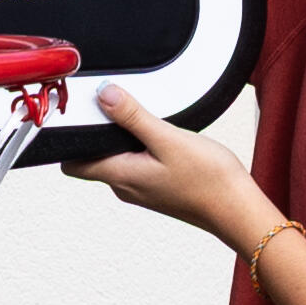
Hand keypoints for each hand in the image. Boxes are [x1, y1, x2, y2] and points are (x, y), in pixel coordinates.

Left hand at [89, 82, 284, 247]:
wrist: (237, 208)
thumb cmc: (208, 181)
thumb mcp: (167, 138)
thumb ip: (133, 117)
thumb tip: (104, 96)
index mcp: (119, 176)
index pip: (73, 163)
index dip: (68, 138)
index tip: (78, 113)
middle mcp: (125, 186)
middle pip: (94, 157)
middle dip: (99, 131)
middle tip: (116, 106)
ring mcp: (142, 189)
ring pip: (118, 158)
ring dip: (125, 137)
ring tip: (145, 119)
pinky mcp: (157, 187)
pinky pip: (138, 163)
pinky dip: (143, 147)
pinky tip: (162, 136)